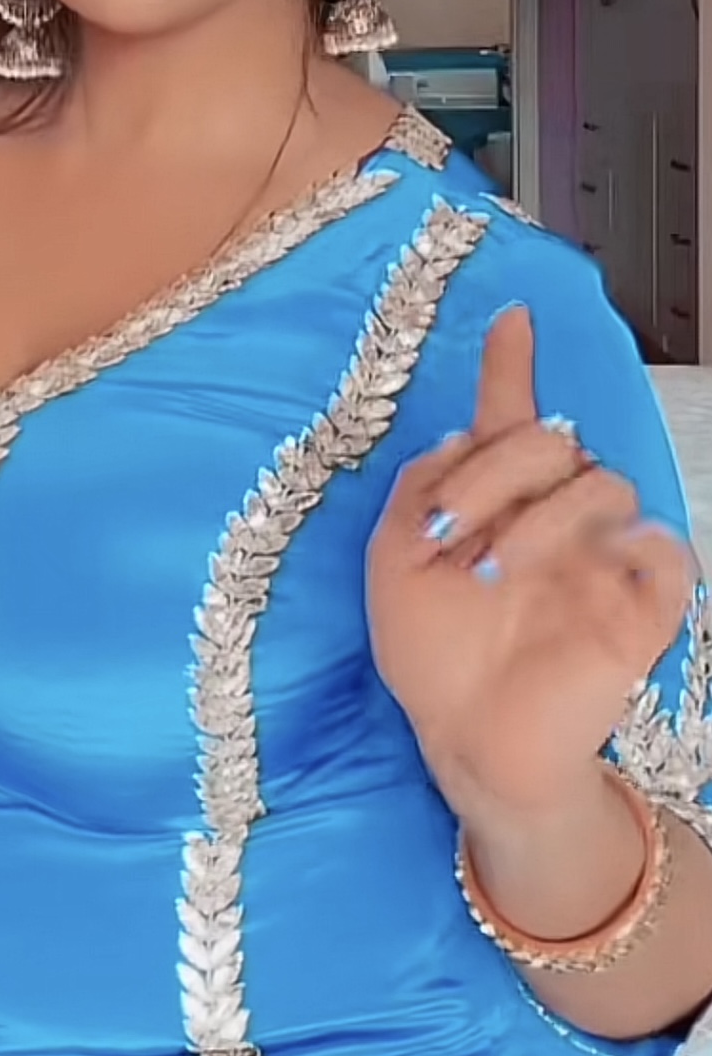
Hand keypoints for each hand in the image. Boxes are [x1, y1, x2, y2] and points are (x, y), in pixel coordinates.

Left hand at [366, 307, 695, 828]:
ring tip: (490, 573)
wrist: (466, 739)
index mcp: (492, 500)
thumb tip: (463, 429)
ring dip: (538, 519)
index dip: (512, 362)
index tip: (512, 315)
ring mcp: (599, 556)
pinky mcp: (639, 603)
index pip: (510, 415)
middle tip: (448, 527)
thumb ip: (418, 488)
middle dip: (495, 470)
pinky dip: (622, 550)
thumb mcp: (394, 564)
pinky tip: (574, 579)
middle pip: (552, 440)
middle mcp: (551, 516)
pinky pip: (662, 546)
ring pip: (604, 483)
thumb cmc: (432, 658)